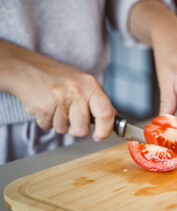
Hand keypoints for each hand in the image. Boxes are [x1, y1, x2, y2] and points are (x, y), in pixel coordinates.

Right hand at [0, 40, 114, 140]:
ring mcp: (60, 99)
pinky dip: (45, 120)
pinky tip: (44, 105)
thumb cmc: (56, 78)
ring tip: (54, 105)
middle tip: (69, 116)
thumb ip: (97, 101)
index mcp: (90, 85)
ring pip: (64, 130)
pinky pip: (48, 127)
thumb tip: (111, 118)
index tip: (100, 136)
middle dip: (75, 128)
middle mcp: (77, 91)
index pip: (106, 113)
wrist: (25, 68)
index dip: (105, 129)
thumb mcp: (82, 83)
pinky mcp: (43, 107)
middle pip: (82, 129)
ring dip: (58, 123)